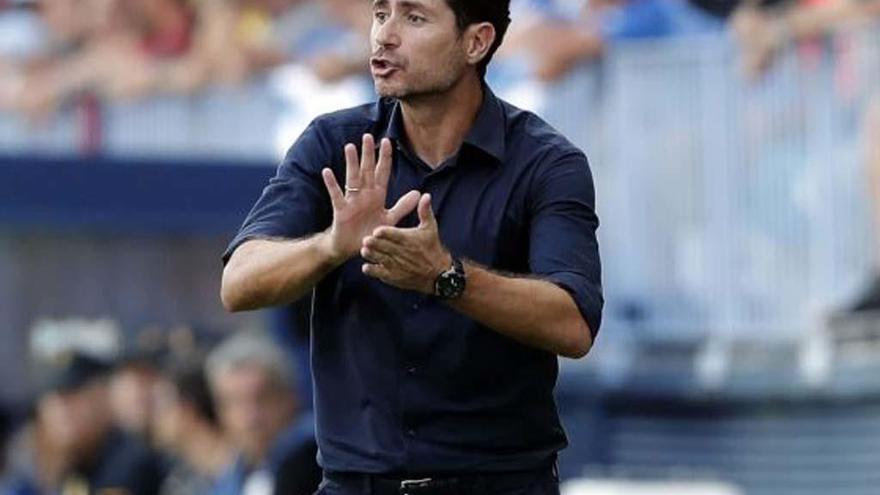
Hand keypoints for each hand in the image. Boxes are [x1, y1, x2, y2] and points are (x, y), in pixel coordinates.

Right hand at [322, 134, 420, 263]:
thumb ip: (402, 207)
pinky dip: (332, 184)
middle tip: (367, 136)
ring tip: (350, 147)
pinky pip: (336, 195)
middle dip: (368, 154)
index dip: (385, 158)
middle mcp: (365, 194)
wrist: (352, 248)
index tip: (388, 141)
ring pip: (352, 178)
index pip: (382, 173)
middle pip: (367, 170)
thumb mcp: (390, 219)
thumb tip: (418, 193)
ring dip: (351, 163)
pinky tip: (327, 171)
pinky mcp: (341, 210)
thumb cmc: (370, 232)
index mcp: (377, 195)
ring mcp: (352, 201)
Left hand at [360, 193, 451, 293]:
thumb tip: (425, 195)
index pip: (396, 235)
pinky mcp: (395, 277)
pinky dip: (373, 271)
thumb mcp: (430, 228)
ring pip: (382, 259)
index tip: (376, 230)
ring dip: (372, 256)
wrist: (438, 274)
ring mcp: (398, 266)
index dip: (385, 233)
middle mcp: (403, 253)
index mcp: (409, 239)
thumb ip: (425, 211)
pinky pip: (382, 274)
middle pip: (386, 247)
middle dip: (375, 244)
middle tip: (365, 240)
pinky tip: (366, 267)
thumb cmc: (432, 248)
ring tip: (364, 251)